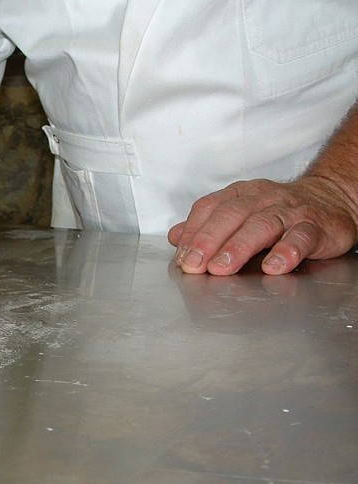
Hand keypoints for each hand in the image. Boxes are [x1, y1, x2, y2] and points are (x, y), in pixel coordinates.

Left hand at [167, 176, 357, 275]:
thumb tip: (174, 237)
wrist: (332, 200)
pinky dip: (287, 252)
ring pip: (262, 225)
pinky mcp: (316, 227)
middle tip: (194, 264)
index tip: (182, 256)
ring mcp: (290, 212)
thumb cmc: (278, 211)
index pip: (210, 208)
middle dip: (209, 241)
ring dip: (239, 247)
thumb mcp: (240, 212)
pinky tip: (274, 267)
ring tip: (223, 267)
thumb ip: (207, 225)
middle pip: (232, 216)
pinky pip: (301, 238)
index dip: (193, 232)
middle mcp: (263, 199)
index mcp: (241, 194)